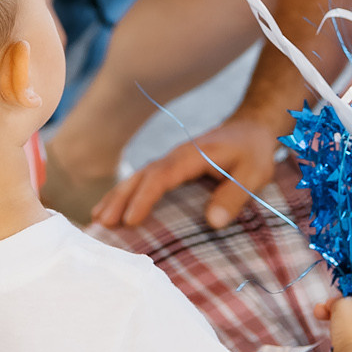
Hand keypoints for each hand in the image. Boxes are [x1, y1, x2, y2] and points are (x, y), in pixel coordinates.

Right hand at [93, 110, 287, 229]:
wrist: (251, 128)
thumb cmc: (253, 152)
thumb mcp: (254, 174)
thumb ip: (234, 196)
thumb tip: (213, 222)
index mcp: (191, 156)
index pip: (161, 176)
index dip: (144, 198)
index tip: (130, 220)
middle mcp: (175, 156)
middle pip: (141, 176)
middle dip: (120, 199)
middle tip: (103, 223)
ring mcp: (171, 161)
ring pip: (137, 177)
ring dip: (117, 196)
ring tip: (98, 218)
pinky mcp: (171, 168)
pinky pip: (143, 180)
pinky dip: (126, 193)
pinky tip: (113, 207)